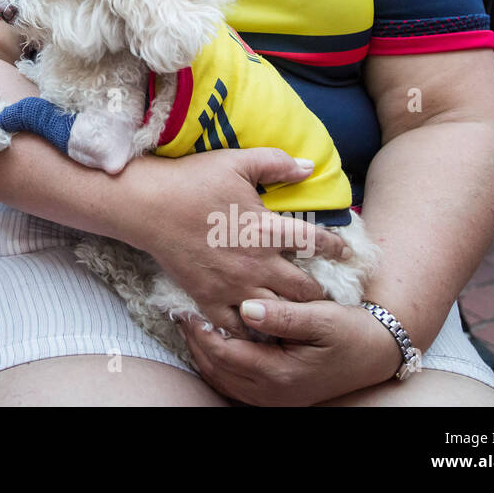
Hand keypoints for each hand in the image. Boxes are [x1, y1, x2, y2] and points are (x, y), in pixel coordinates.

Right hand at [132, 148, 351, 336]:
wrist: (147, 205)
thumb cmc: (192, 180)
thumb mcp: (237, 162)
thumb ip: (277, 163)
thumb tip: (310, 167)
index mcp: (267, 230)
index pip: (316, 243)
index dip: (337, 248)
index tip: (346, 251)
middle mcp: (257, 264)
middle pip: (305, 289)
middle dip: (319, 290)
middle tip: (324, 290)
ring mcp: (233, 286)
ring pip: (278, 314)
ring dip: (291, 314)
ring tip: (299, 314)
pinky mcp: (210, 299)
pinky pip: (238, 327)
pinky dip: (251, 330)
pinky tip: (258, 327)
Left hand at [180, 298, 400, 405]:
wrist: (375, 353)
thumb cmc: (350, 332)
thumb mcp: (322, 318)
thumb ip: (284, 315)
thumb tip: (247, 307)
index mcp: (281, 373)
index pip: (225, 354)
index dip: (202, 332)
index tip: (187, 308)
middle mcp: (273, 392)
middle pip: (217, 369)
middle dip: (196, 342)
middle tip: (180, 315)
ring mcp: (274, 397)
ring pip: (222, 379)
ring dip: (202, 353)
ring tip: (189, 326)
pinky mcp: (276, 393)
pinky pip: (233, 383)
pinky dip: (217, 363)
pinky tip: (211, 342)